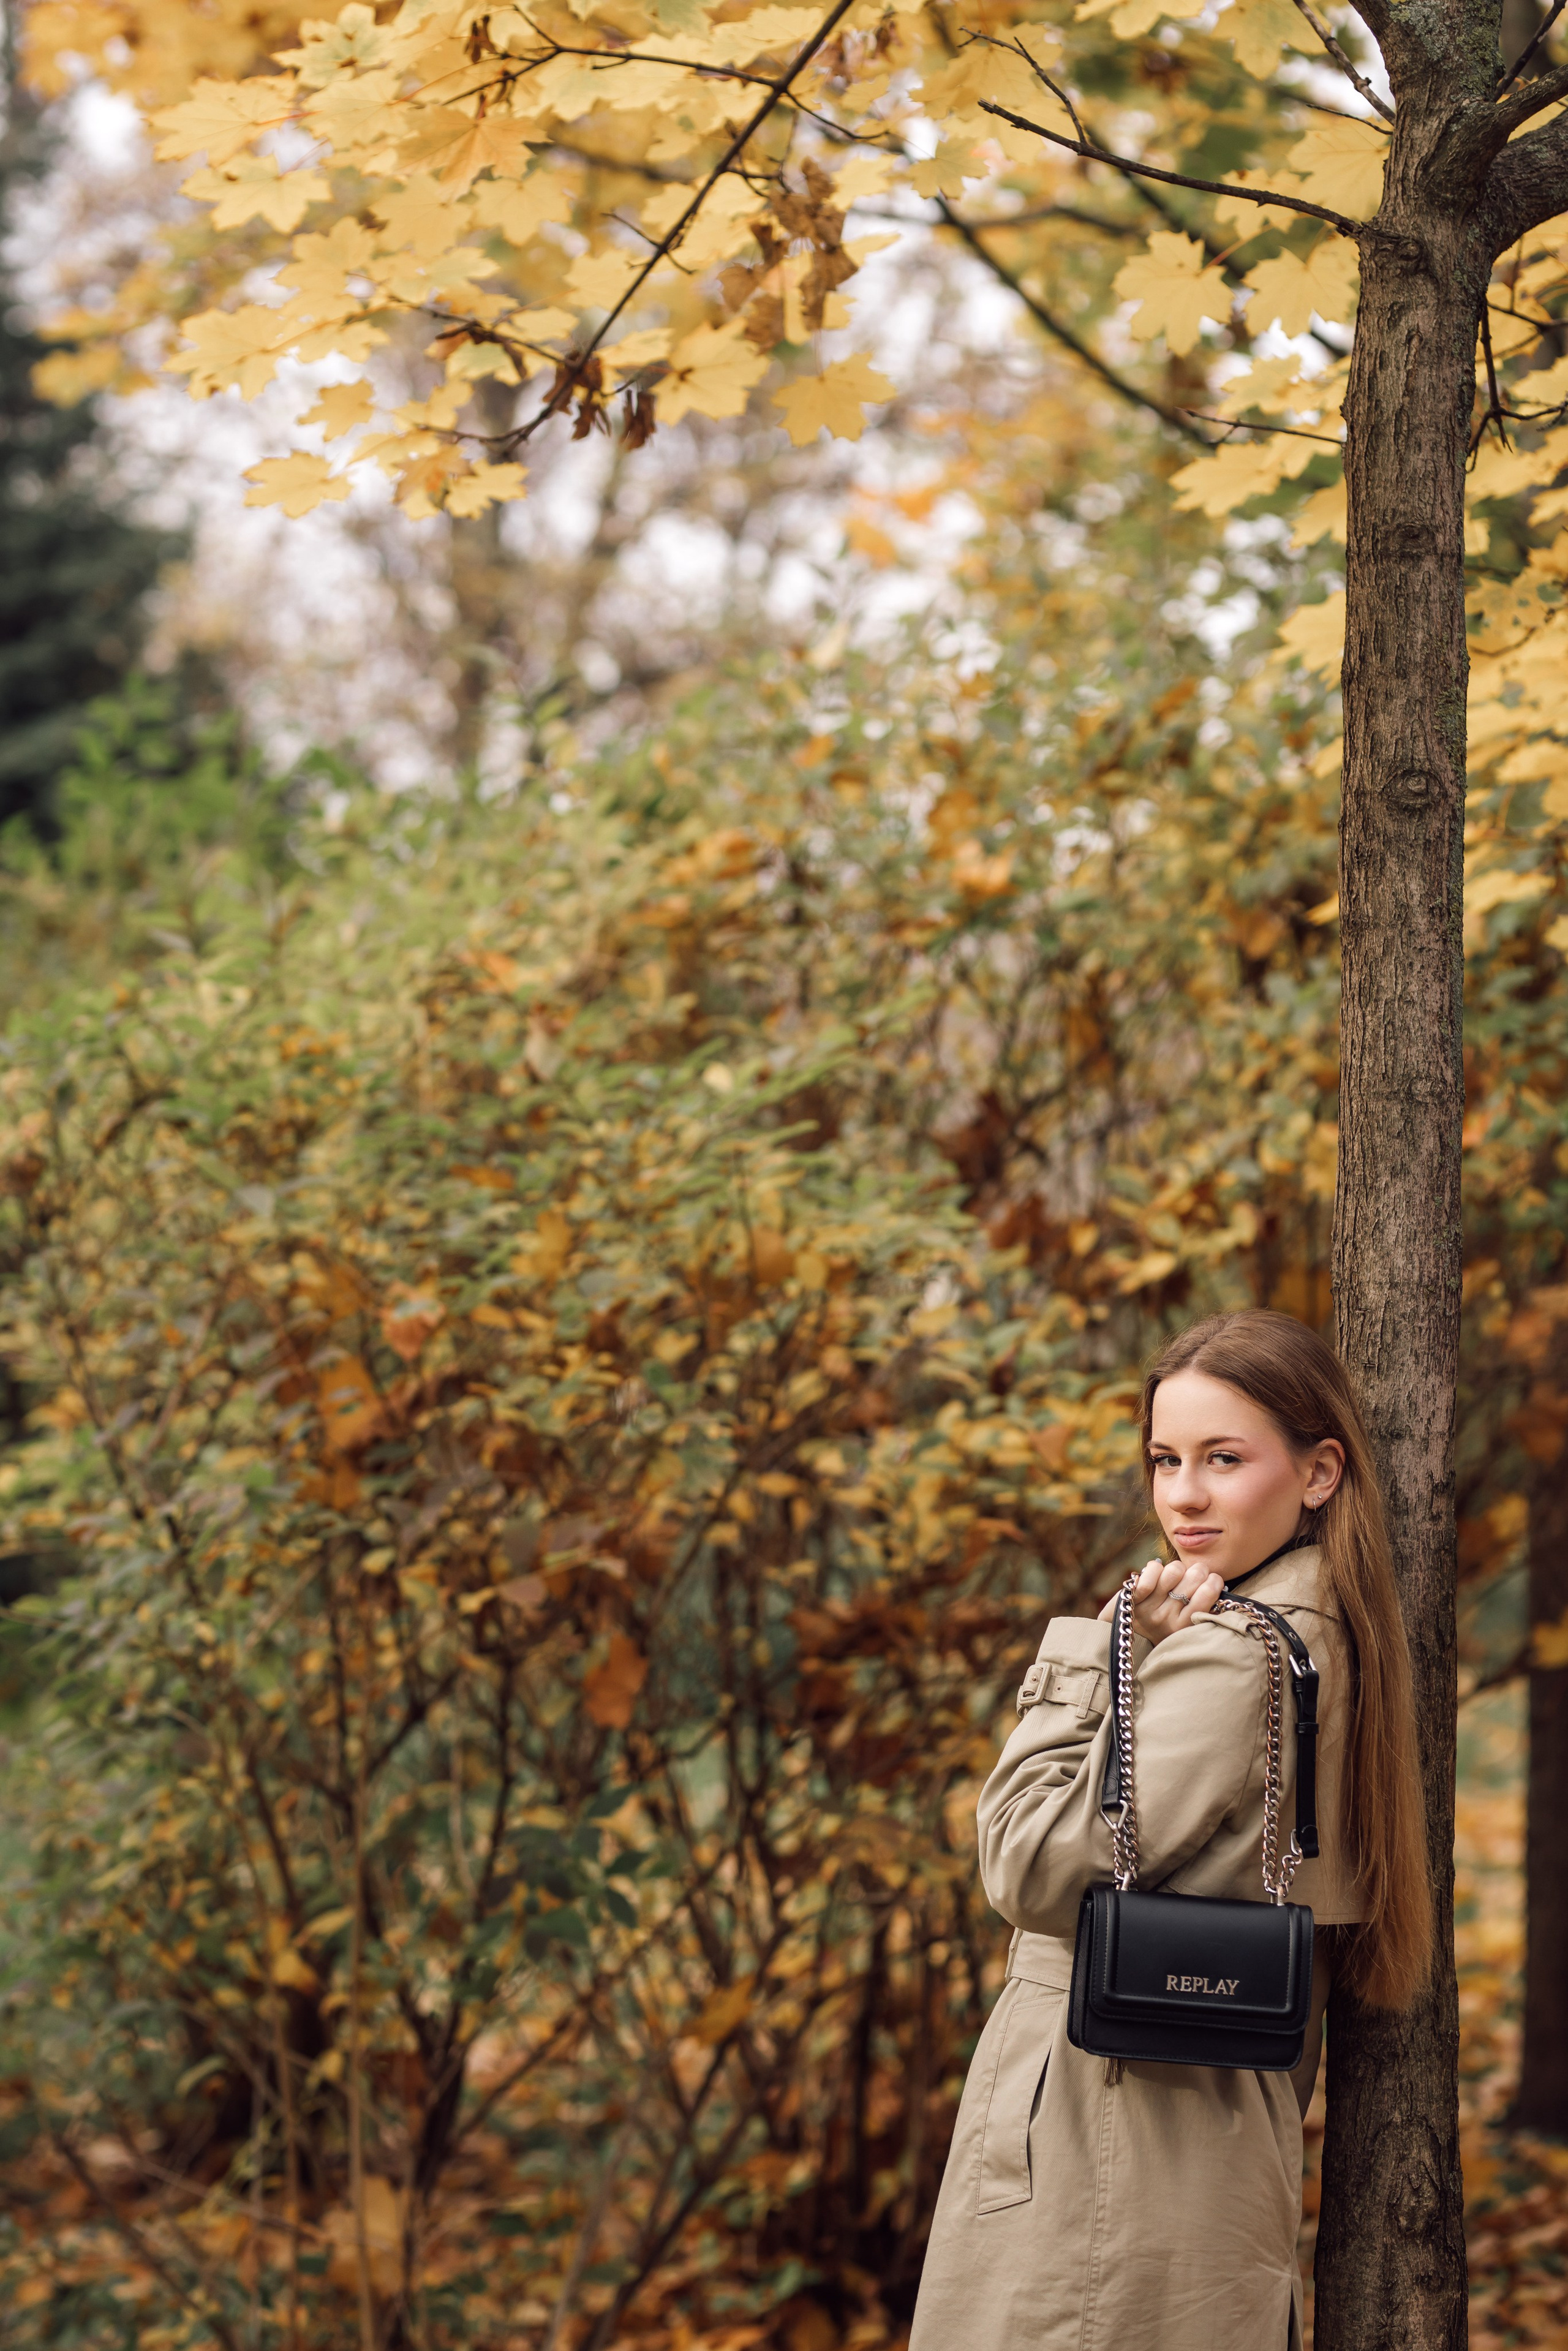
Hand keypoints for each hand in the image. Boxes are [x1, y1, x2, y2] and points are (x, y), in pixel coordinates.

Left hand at [1097, 1556, 1223, 1645]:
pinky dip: (1156, 1568)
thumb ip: (1200, 1606)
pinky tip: (1155, 1577)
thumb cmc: (1161, 1624)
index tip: (1209, 1581)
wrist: (1124, 1636)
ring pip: (1175, 1570)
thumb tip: (1214, 1581)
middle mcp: (1168, 1619)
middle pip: (1195, 1576)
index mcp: (1186, 1627)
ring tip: (1175, 1577)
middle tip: (1193, 1576)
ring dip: (1177, 1568)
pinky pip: (1153, 1569)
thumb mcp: (1183, 1624)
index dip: (1213, 1580)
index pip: (1208, 1592)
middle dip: (1198, 1570)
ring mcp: (1150, 1607)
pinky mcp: (1133, 1596)